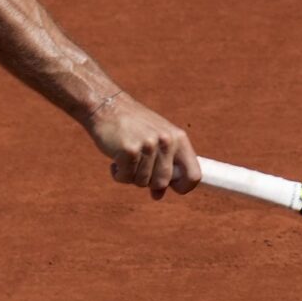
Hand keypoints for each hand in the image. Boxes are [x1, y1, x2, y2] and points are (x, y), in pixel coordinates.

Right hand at [87, 94, 201, 200]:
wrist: (107, 106)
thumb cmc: (132, 125)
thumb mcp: (155, 140)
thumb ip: (162, 165)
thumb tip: (159, 194)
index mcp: (178, 139)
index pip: (194, 174)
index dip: (184, 187)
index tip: (172, 188)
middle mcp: (166, 141)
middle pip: (163, 182)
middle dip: (148, 181)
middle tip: (137, 167)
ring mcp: (148, 145)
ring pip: (142, 182)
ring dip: (130, 176)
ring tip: (125, 159)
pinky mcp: (129, 150)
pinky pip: (125, 178)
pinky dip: (118, 174)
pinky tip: (115, 161)